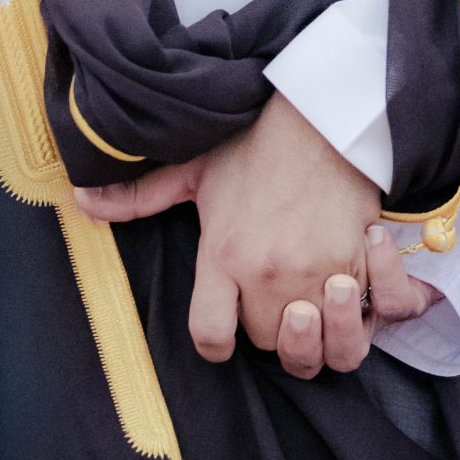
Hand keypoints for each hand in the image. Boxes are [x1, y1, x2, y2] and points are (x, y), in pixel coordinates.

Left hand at [74, 94, 443, 374]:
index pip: (212, 338)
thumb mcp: (191, 167)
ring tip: (317, 311)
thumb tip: (80, 200)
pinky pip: (379, 314)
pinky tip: (362, 291)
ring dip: (323, 341)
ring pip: (325, 348)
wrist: (320, 112)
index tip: (227, 328)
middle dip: (269, 334)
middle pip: (270, 346)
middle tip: (273, 303)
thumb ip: (138, 195)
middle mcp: (271, 273)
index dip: (217, 343)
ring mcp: (321, 271)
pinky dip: (375, 313)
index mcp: (223, 255)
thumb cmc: (254, 140)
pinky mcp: (361, 260)